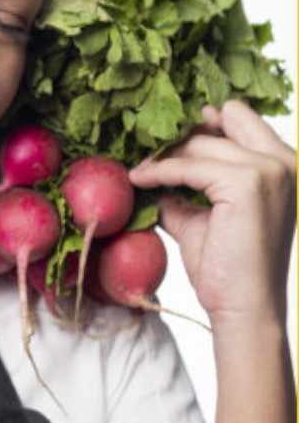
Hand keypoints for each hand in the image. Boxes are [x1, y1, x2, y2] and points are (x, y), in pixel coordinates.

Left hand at [127, 100, 296, 327]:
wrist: (243, 308)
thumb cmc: (227, 268)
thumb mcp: (202, 215)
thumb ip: (184, 187)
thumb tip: (147, 166)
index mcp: (282, 164)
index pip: (237, 114)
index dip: (199, 124)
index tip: (162, 138)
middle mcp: (284, 161)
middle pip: (219, 118)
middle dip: (180, 133)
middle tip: (146, 150)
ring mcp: (269, 169)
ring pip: (198, 142)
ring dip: (163, 154)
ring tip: (138, 172)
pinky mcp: (247, 182)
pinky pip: (186, 165)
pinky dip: (158, 171)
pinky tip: (139, 180)